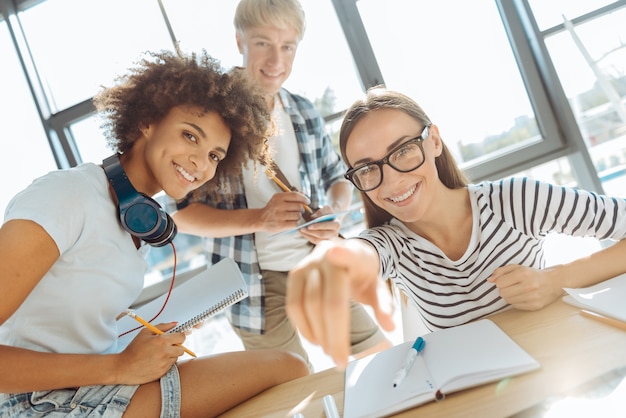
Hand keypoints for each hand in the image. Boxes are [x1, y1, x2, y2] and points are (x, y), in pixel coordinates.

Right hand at [116, 322, 185, 384]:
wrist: (124, 367)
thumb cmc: (133, 350)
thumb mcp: (145, 332)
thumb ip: (162, 326)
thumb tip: (174, 324)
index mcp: (161, 341)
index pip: (181, 337)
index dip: (178, 336)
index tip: (175, 337)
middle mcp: (165, 353)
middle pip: (182, 349)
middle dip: (176, 346)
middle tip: (167, 346)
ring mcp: (164, 363)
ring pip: (176, 357)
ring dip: (171, 355)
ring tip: (159, 354)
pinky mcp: (163, 372)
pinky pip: (170, 366)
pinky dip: (166, 363)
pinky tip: (156, 361)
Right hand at [260, 192, 310, 231]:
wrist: (260, 219)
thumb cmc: (272, 209)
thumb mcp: (278, 199)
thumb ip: (290, 196)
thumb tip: (304, 194)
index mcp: (278, 197)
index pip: (295, 196)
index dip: (304, 198)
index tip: (307, 201)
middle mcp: (278, 205)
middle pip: (298, 206)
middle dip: (302, 209)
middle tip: (299, 211)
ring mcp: (279, 216)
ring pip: (298, 215)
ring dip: (298, 217)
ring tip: (293, 217)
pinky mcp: (280, 225)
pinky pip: (295, 223)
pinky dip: (295, 223)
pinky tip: (291, 222)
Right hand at [286, 239, 394, 368]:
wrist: (345, 255)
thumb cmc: (362, 272)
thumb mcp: (377, 285)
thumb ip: (384, 304)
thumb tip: (390, 326)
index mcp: (352, 254)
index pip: (347, 254)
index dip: (341, 254)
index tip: (334, 253)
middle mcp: (325, 256)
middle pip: (325, 300)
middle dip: (332, 335)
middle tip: (340, 360)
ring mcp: (307, 265)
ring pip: (305, 305)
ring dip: (316, 334)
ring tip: (329, 351)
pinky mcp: (294, 275)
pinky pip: (293, 305)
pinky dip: (303, 327)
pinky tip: (315, 339)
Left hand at [299, 206, 341, 243]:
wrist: (329, 219)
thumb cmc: (327, 213)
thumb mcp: (326, 208)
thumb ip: (320, 211)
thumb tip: (313, 217)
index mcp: (336, 225)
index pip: (327, 226)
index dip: (318, 226)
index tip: (309, 225)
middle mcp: (334, 234)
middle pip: (322, 234)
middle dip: (311, 231)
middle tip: (302, 228)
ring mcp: (329, 239)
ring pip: (317, 239)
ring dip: (308, 235)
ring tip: (300, 230)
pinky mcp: (324, 242)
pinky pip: (315, 241)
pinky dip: (308, 237)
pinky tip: (302, 233)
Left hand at [488, 265, 562, 309]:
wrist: (554, 282)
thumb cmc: (533, 274)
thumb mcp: (517, 268)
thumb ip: (501, 271)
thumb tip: (489, 280)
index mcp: (523, 273)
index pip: (499, 283)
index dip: (500, 282)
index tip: (505, 280)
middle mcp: (529, 286)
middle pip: (502, 293)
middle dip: (504, 289)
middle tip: (511, 286)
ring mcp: (533, 297)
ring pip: (508, 300)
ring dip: (510, 296)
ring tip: (518, 291)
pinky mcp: (535, 306)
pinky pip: (516, 306)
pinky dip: (516, 301)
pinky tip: (523, 296)